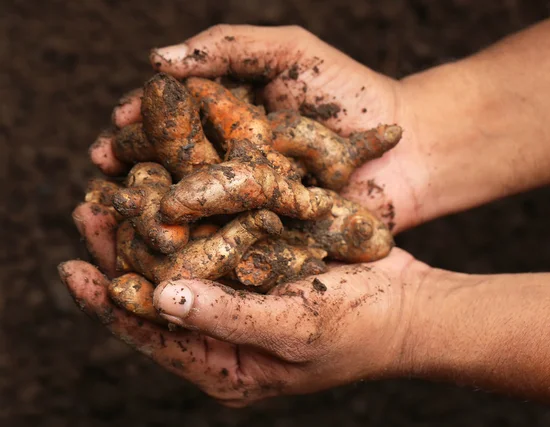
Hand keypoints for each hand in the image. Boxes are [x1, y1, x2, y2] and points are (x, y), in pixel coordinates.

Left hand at [61, 202, 426, 406]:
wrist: (410, 307)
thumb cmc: (360, 330)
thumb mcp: (294, 327)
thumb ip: (227, 316)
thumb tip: (159, 299)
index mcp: (225, 365)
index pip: (152, 335)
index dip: (110, 302)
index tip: (73, 268)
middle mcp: (224, 333)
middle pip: (157, 294)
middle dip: (121, 255)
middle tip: (89, 211)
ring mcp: (242, 298)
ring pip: (182, 262)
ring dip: (152, 229)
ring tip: (117, 193)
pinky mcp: (260, 267)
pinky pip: (215, 242)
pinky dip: (193, 217)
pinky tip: (174, 188)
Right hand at [90, 25, 432, 232]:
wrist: (410, 147)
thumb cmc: (353, 93)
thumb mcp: (290, 51)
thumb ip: (229, 45)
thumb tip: (157, 56)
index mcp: (228, 115)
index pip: (172, 118)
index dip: (141, 122)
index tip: (114, 126)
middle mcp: (231, 158)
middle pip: (172, 164)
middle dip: (135, 168)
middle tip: (100, 177)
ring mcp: (249, 198)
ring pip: (192, 205)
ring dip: (155, 211)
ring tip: (122, 214)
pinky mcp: (268, 233)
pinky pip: (227, 238)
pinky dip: (198, 244)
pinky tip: (168, 249)